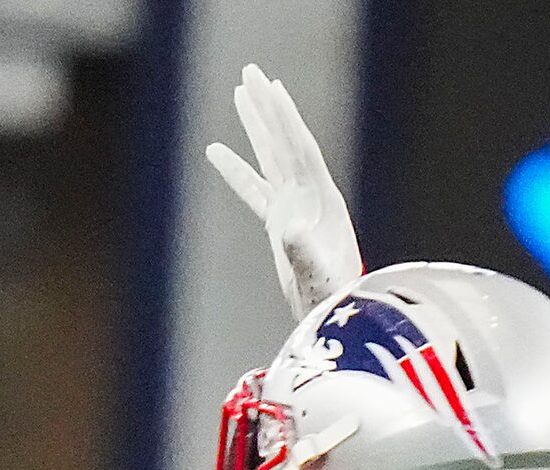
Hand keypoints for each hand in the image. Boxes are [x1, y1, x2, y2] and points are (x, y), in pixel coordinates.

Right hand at [204, 63, 363, 316]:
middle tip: (250, 73)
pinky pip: (253, 188)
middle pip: (285, 141)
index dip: (284, 119)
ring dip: (256, 126)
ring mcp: (294, 207)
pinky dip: (235, 169)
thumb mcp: (317, 274)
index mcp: (320, 199)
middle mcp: (309, 195)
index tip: (269, 89)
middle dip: (268, 108)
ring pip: (270, 156)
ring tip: (240, 94)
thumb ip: (302, 248)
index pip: (299, 148)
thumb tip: (287, 225)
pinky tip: (215, 151)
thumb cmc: (330, 298)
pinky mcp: (278, 222)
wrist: (334, 316)